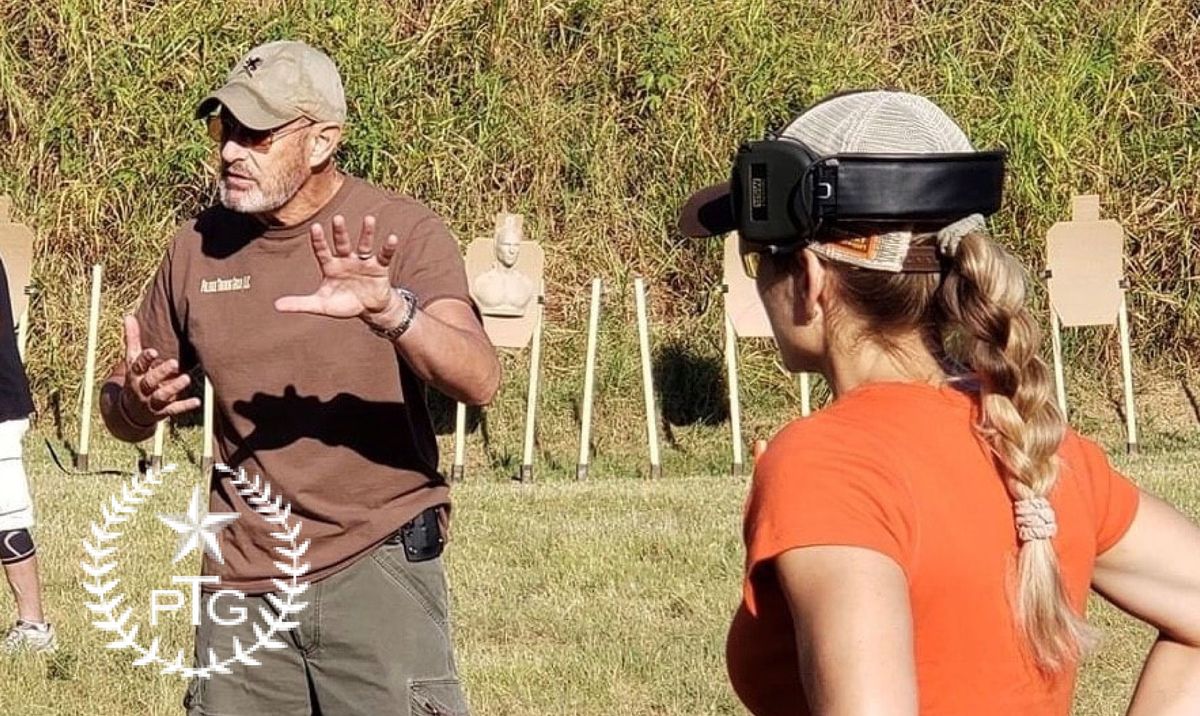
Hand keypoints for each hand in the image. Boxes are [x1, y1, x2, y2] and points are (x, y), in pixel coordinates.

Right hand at [119, 315, 200, 425]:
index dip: (145, 358)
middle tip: (175, 362)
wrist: (130, 410)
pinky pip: (173, 410)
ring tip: (186, 378)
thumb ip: (133, 339)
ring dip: (174, 388)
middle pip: (150, 380)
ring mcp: (151, 401)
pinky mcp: (162, 412)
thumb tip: (128, 315)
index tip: (154, 350)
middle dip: (161, 372)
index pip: (138, 366)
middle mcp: (141, 388)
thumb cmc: (136, 377)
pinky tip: (197, 402)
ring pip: (161, 396)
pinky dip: (184, 406)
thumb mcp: (132, 360)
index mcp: (135, 374)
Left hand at [274, 214, 401, 321]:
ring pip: (364, 245)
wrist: (368, 310)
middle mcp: (346, 260)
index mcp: (330, 267)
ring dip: (366, 233)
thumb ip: (300, 304)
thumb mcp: (321, 305)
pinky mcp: (378, 267)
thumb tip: (275, 305)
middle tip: (337, 218)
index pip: (322, 251)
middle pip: (342, 243)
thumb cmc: (343, 304)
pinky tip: (392, 238)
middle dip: (340, 232)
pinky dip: (388, 248)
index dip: (319, 240)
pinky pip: (383, 256)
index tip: (315, 227)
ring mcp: (363, 262)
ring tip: (369, 219)